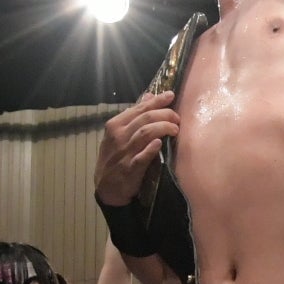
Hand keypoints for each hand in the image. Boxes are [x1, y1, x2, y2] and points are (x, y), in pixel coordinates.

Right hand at [95, 91, 179, 205]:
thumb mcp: (119, 134)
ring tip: (175, 129)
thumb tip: (149, 96)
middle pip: (145, 118)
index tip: (171, 95)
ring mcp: (124, 152)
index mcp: (115, 125)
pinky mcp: (130, 169)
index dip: (157, 101)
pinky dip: (151, 149)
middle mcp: (118, 136)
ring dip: (163, 128)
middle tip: (177, 118)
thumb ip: (134, 116)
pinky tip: (160, 143)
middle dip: (164, 114)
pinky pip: (142, 156)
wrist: (106, 188)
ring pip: (145, 133)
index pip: (139, 108)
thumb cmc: (115, 158)